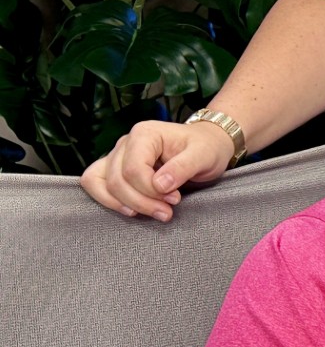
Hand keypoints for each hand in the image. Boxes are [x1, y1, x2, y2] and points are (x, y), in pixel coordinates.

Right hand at [79, 117, 236, 218]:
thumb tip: (160, 185)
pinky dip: (110, 201)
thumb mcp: (204, 155)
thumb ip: (182, 168)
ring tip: (153, 213)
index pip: (133, 169)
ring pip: (101, 184)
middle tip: (167, 212)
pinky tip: (132, 211)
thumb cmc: (206, 147)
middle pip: (117, 180)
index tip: (174, 199)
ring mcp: (117, 156)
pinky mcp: (114, 169)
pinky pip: (96, 185)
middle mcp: (125, 143)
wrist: (207, 145)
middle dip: (141, 202)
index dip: (150, 190)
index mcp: (145, 134)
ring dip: (124, 204)